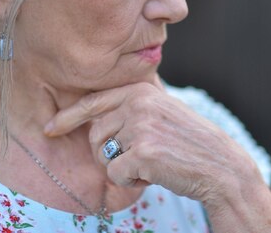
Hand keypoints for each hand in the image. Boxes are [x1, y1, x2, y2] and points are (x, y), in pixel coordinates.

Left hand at [43, 79, 260, 204]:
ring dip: (120, 166)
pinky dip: (129, 181)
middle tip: (135, 158)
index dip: (68, 116)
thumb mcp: (163, 110)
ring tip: (149, 163)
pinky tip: (153, 174)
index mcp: (141, 90)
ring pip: (102, 155)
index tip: (50, 128)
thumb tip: (98, 110)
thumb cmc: (190, 142)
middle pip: (94, 133)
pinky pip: (114, 174)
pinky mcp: (142, 152)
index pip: (94, 101)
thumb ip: (135, 104)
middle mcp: (138, 103)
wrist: (220, 164)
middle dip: (107, 152)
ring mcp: (140, 126)